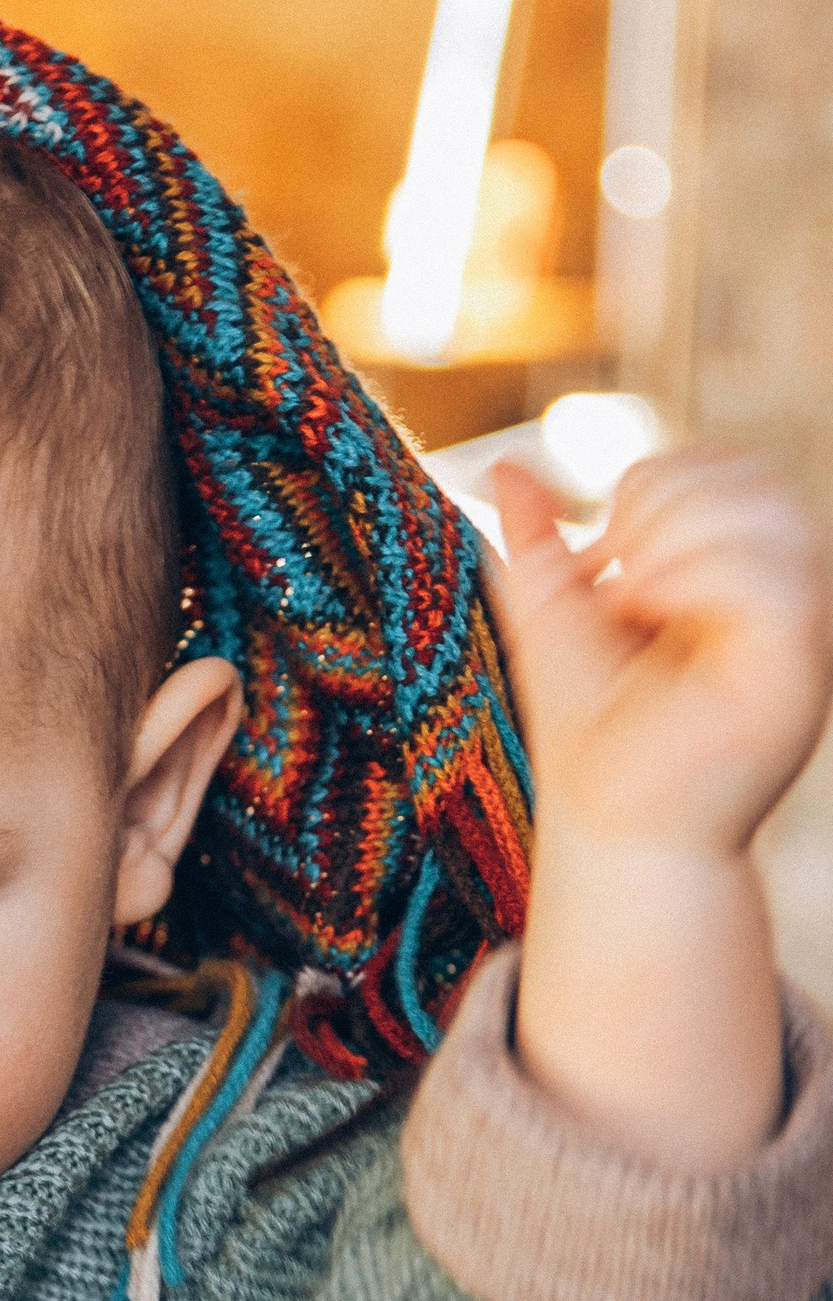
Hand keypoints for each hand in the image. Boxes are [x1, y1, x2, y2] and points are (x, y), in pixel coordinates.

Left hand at [488, 444, 831, 1169]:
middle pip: (756, 477)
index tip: (607, 557)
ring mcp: (798, 635)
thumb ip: (536, 544)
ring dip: (680, 533)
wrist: (606, 833)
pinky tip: (652, 608)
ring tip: (636, 597)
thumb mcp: (553, 621)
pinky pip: (779, 581)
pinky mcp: (797, 674)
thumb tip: (502, 467)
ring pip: (776, 515)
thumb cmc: (590, 740)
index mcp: (737, 575)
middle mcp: (782, 597)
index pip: (730, 467)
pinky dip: (704, 572)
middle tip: (618, 574)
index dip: (659, 479)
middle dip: (667, 500)